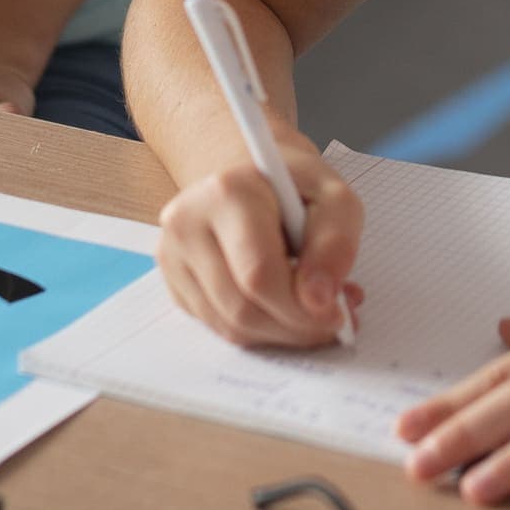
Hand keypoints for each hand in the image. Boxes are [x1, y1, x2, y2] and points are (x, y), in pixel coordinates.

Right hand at [157, 122, 364, 347]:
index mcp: (227, 192)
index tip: (336, 314)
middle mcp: (187, 222)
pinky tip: (277, 306)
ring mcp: (172, 254)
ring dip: (277, 333)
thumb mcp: (335, 199)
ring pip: (229, 326)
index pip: (259, 275)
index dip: (302, 309)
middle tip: (328, 323)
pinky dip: (256, 330)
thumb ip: (336, 244)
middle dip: (293, 327)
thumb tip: (318, 301)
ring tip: (305, 310)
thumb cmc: (294, 188)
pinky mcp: (172, 281)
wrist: (251, 177)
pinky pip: (217, 328)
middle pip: (241, 308)